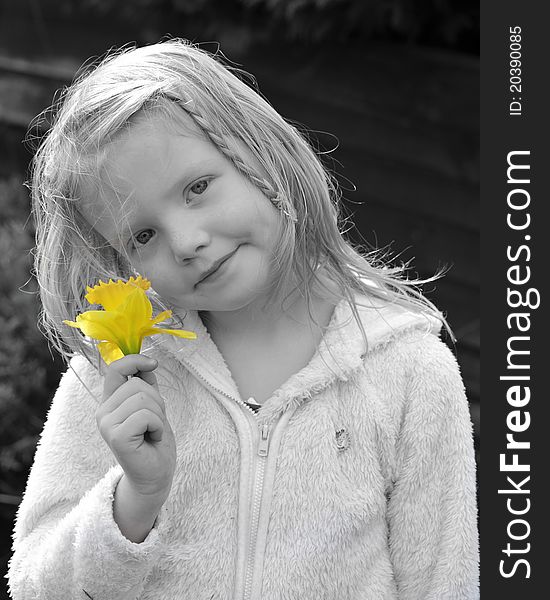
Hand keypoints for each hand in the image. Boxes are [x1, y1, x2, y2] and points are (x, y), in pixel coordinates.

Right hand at [96, 354, 176, 499]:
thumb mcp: (152, 406)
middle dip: (156, 401)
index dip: (135, 360)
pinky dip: (157, 426)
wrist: (155, 474)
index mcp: (109, 402)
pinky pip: (145, 416)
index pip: (115, 369)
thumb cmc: (154, 440)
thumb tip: (147, 362)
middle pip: (137, 385)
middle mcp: (103, 412)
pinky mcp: (116, 437)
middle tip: (154, 423)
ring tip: (152, 431)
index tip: (153, 363)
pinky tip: (152, 439)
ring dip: (158, 415)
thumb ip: (146, 385)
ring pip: (143, 399)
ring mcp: (107, 425)